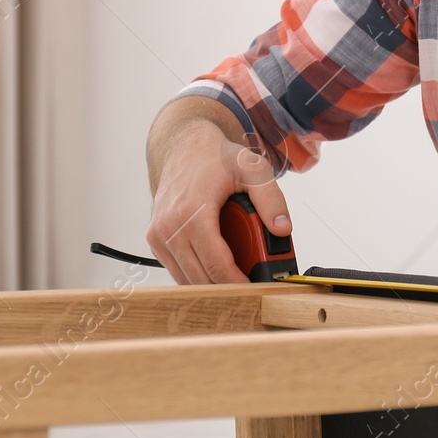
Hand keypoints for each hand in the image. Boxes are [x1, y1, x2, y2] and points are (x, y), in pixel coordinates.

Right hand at [145, 121, 291, 284]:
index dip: (238, 283)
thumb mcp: (253, 169)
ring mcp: (158, 235)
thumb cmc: (215, 157)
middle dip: (228, 288)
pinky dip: (196, 275)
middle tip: (252, 289)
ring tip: (238, 280)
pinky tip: (217, 269)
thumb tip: (283, 228)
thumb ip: (271, 199)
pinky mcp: (155, 240)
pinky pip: (176, 269)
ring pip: (186, 279)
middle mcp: (169, 226)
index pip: (215, 264)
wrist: (184, 146)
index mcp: (192, 211)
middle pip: (200, 278)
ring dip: (212, 285)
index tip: (256, 290)